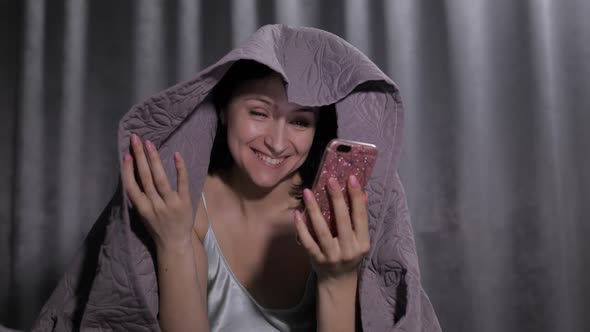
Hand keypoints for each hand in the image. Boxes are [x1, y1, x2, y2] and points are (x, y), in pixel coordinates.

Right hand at [122, 133, 193, 251]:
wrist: (174, 245)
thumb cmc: (157, 228)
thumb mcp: (144, 214)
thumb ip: (140, 197)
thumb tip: (133, 174)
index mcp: (142, 209)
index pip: (132, 187)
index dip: (128, 171)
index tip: (126, 155)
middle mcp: (155, 206)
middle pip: (145, 178)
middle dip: (139, 157)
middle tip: (135, 139)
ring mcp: (170, 204)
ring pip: (160, 179)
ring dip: (154, 160)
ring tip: (149, 144)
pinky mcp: (185, 203)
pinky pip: (182, 183)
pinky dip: (180, 169)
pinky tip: (177, 155)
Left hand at [294, 175, 369, 282]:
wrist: (338, 281)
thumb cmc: (350, 254)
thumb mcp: (359, 239)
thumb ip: (360, 218)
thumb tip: (363, 193)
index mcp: (362, 242)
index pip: (360, 216)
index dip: (356, 196)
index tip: (351, 178)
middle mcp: (349, 249)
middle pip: (342, 221)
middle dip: (336, 198)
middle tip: (330, 180)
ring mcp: (332, 256)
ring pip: (322, 230)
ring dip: (314, 210)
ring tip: (308, 192)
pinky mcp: (316, 259)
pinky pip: (307, 241)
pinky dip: (301, 227)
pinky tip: (297, 213)